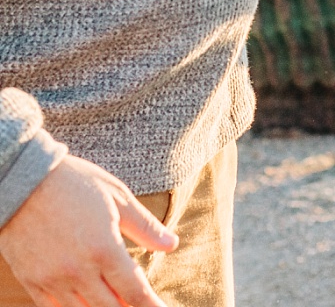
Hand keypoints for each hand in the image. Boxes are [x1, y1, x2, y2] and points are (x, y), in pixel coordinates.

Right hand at [0, 155, 177, 306]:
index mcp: (104, 249)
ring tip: (116, 303)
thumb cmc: (75, 184)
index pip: (134, 292)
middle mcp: (78, 271)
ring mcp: (52, 279)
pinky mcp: (31, 280)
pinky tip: (84, 304)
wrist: (22, 180)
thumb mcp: (118, 198)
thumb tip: (171, 245)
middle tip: (138, 304)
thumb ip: (145, 227)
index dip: (150, 306)